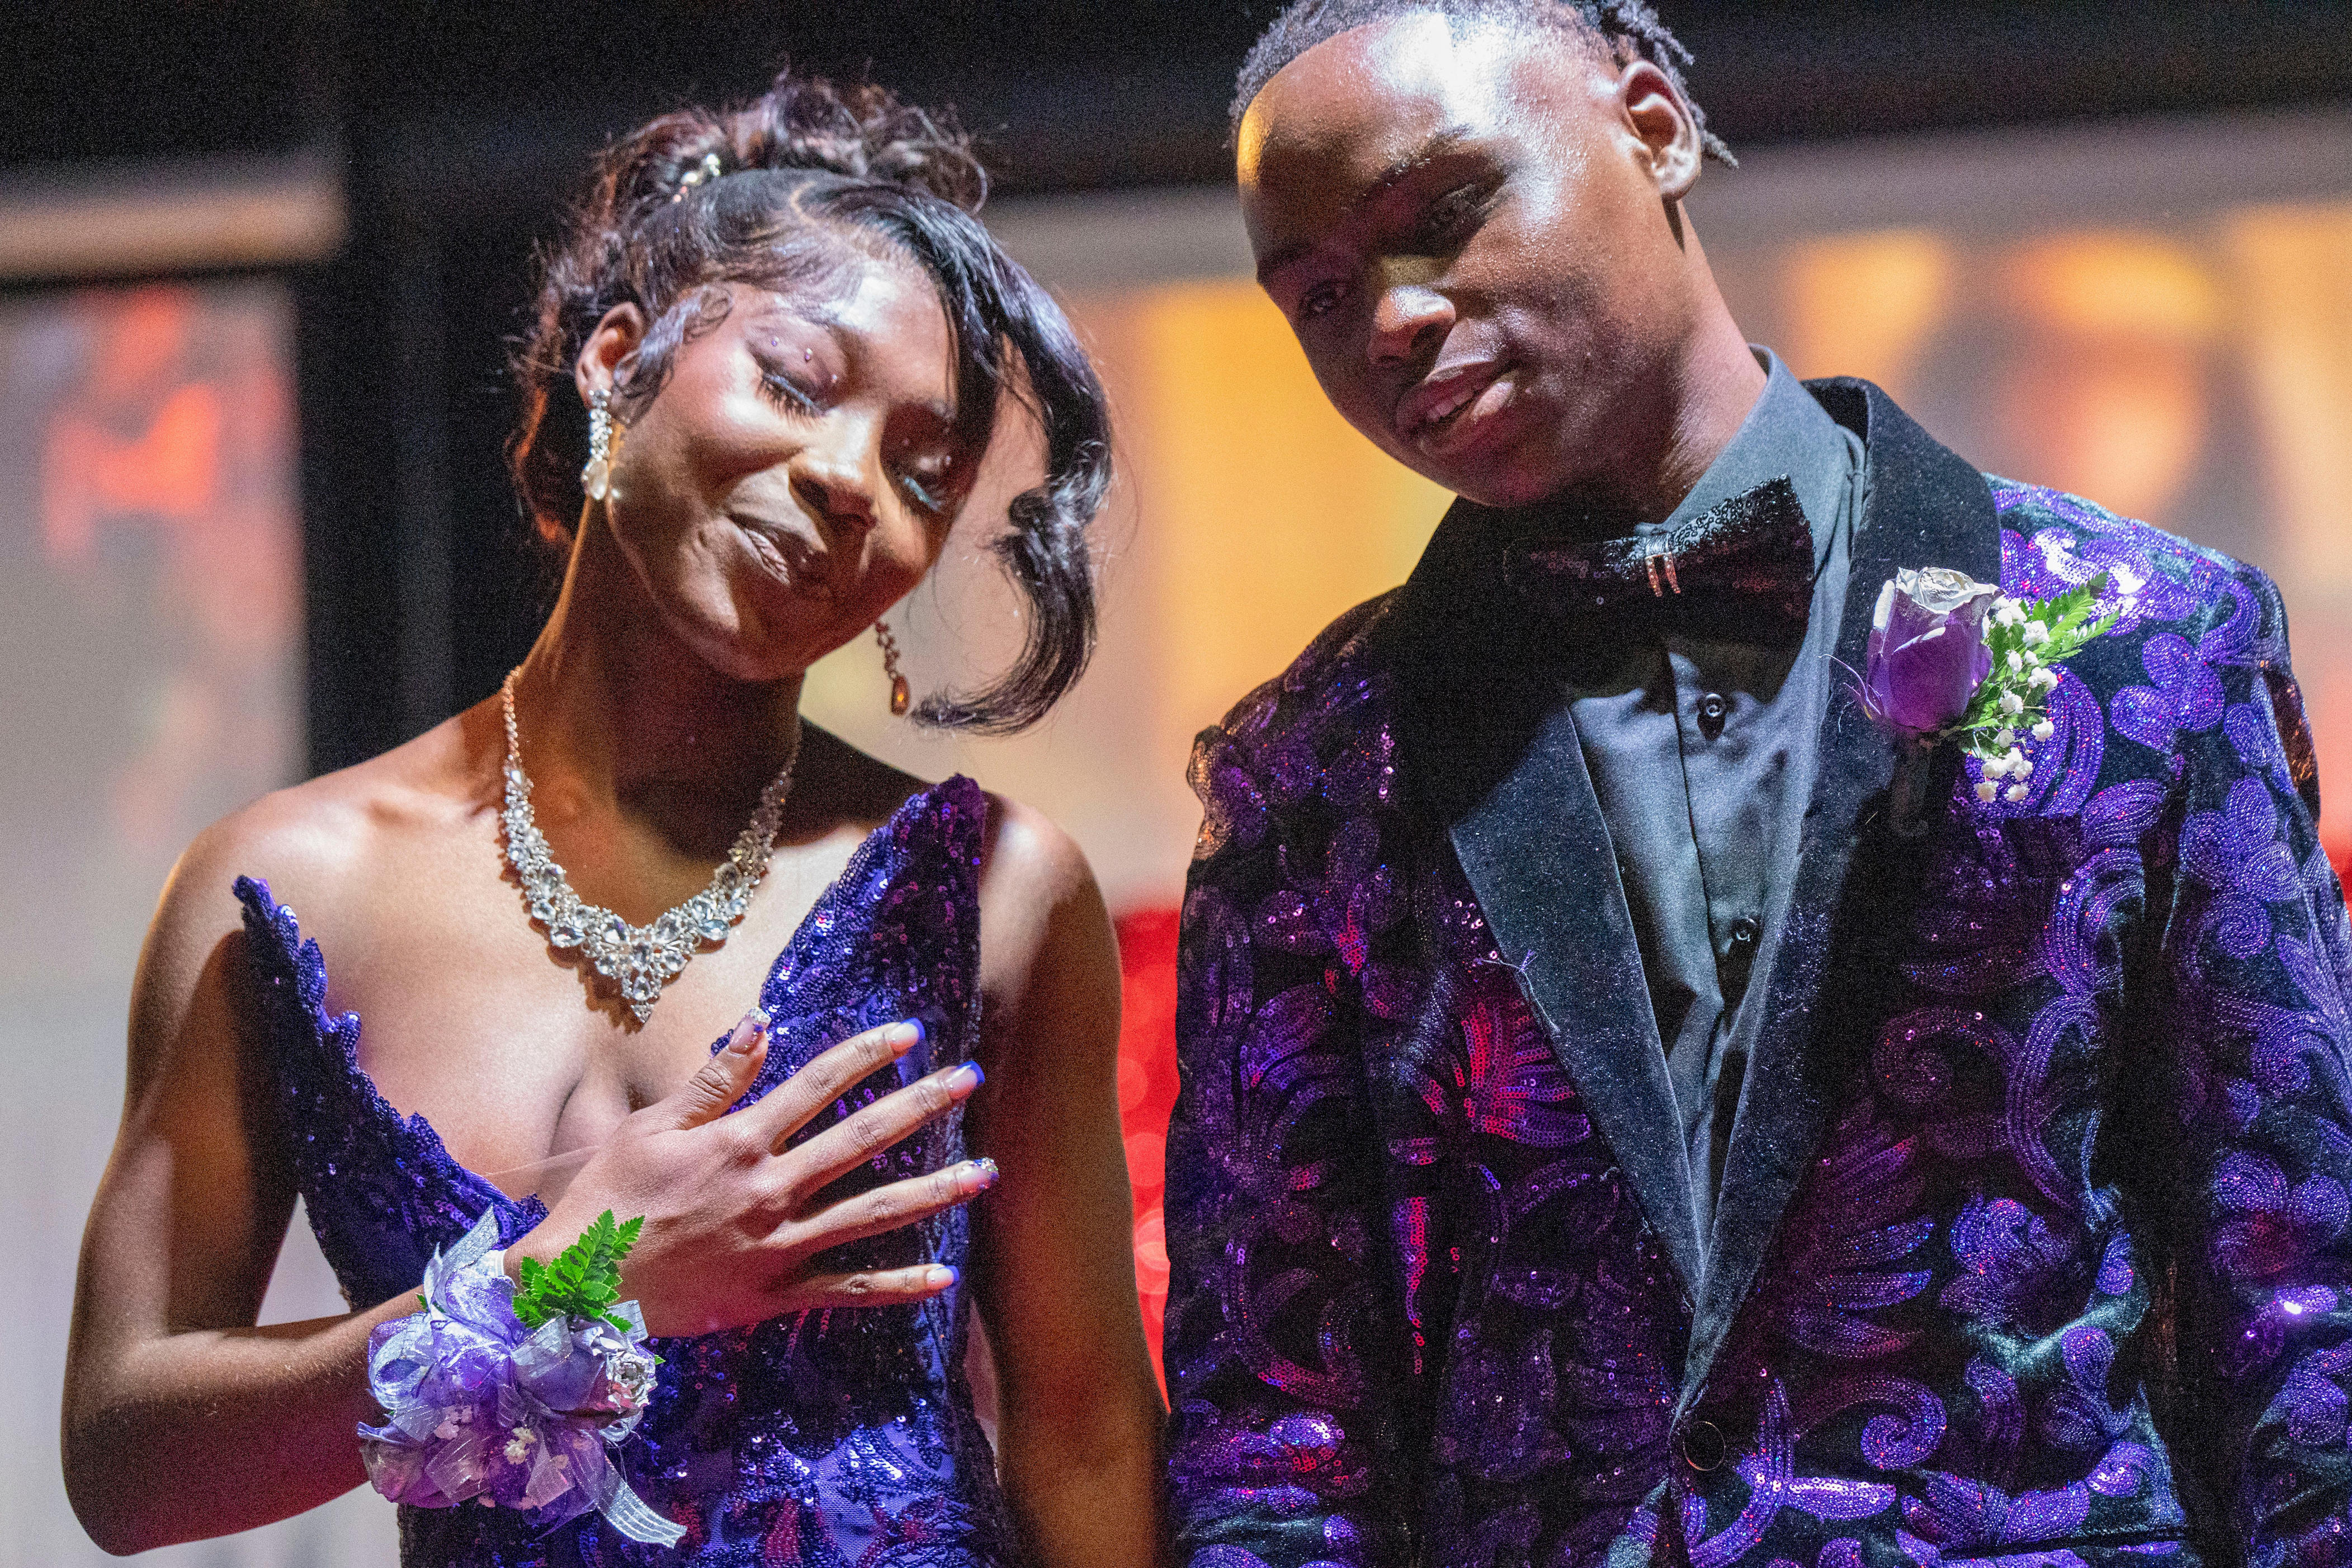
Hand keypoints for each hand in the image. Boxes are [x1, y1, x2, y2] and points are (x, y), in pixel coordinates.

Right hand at [507, 1009, 995, 1336]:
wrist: (579, 1289)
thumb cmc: (608, 1201)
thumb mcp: (650, 1128)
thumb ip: (715, 1080)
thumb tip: (762, 1025)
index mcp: (739, 1142)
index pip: (817, 1086)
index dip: (866, 1055)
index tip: (910, 1031)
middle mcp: (769, 1189)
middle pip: (861, 1140)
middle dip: (921, 1106)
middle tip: (969, 1079)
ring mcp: (778, 1245)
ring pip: (872, 1214)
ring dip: (933, 1191)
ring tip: (984, 1172)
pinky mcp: (774, 1294)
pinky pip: (847, 1290)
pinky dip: (896, 1285)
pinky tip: (943, 1276)